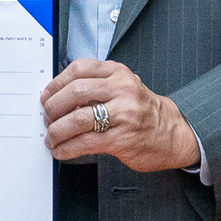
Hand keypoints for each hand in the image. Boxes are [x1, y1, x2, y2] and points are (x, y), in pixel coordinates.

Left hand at [41, 59, 198, 173]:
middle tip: (47, 118)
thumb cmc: (143, 110)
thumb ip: (97, 85)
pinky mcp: (122, 139)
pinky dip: (68, 148)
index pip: (79, 69)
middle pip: (75, 92)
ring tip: (51, 137)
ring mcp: (123, 114)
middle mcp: (121, 90)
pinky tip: (62, 151)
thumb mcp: (124, 86)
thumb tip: (59, 96)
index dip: (56, 83)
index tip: (46, 96)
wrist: (173, 133)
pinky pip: (86, 142)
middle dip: (53, 107)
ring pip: (78, 119)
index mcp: (118, 73)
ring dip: (57, 131)